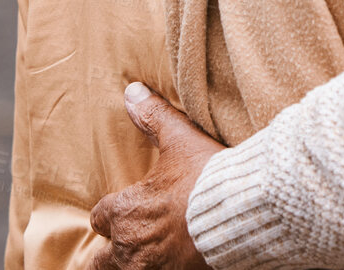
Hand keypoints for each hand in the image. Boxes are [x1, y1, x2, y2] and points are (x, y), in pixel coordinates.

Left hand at [88, 83, 223, 269]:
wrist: (243, 210)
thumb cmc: (207, 177)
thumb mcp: (181, 140)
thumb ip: (154, 117)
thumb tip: (132, 91)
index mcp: (126, 212)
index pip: (100, 217)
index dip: (110, 214)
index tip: (120, 211)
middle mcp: (132, 245)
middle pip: (101, 262)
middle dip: (107, 257)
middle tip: (116, 253)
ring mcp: (153, 267)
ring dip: (132, 265)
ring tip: (144, 260)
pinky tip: (173, 266)